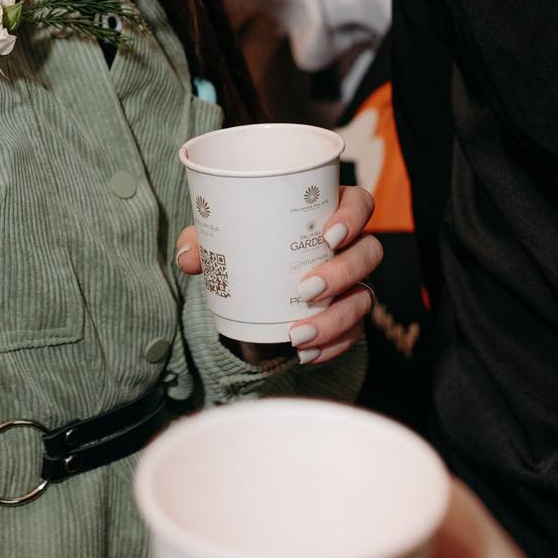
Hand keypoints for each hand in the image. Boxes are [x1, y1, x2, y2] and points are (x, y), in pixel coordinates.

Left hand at [173, 184, 379, 363]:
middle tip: (305, 289)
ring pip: (365, 297)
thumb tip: (188, 257)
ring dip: (335, 318)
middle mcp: (349, 247)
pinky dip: (332, 346)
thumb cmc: (247, 244)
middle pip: (369, 253)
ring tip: (298, 333)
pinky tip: (306, 353)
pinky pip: (353, 332)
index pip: (360, 204)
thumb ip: (204, 242)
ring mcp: (353, 283)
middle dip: (343, 273)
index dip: (353, 217)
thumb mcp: (224, 238)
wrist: (253, 283)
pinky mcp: (347, 315)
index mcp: (327, 214)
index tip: (328, 236)